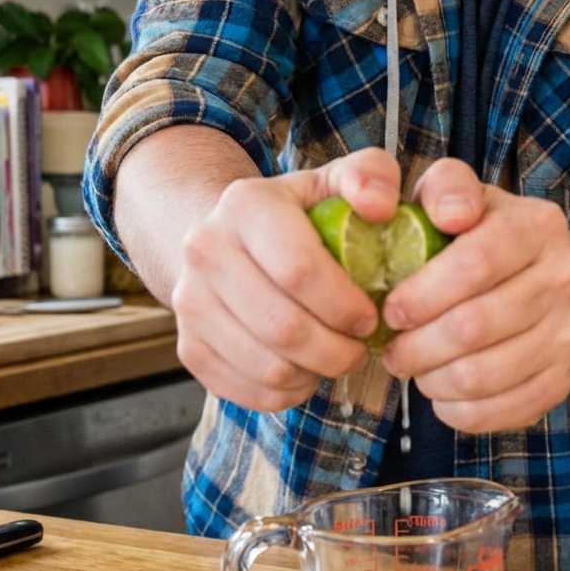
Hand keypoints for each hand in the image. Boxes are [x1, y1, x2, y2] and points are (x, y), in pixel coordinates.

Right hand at [170, 147, 400, 410]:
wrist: (227, 238)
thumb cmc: (298, 214)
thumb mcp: (335, 181)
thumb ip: (370, 176)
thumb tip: (381, 209)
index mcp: (244, 205)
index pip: (299, 270)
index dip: (345, 305)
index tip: (370, 316)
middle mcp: (205, 251)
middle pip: (283, 327)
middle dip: (337, 350)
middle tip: (359, 348)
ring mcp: (189, 302)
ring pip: (266, 366)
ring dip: (314, 373)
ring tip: (335, 357)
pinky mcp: (188, 346)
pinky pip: (244, 391)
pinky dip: (284, 393)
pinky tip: (304, 371)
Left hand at [382, 160, 569, 433]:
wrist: (556, 278)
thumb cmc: (486, 234)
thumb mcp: (466, 195)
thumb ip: (446, 188)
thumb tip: (448, 214)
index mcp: (537, 225)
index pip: (475, 264)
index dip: (422, 295)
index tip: (390, 312)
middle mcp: (565, 277)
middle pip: (475, 327)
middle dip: (417, 346)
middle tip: (391, 351)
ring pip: (485, 375)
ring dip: (433, 381)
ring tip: (413, 369)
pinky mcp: (564, 378)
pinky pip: (504, 411)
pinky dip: (461, 412)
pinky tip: (442, 394)